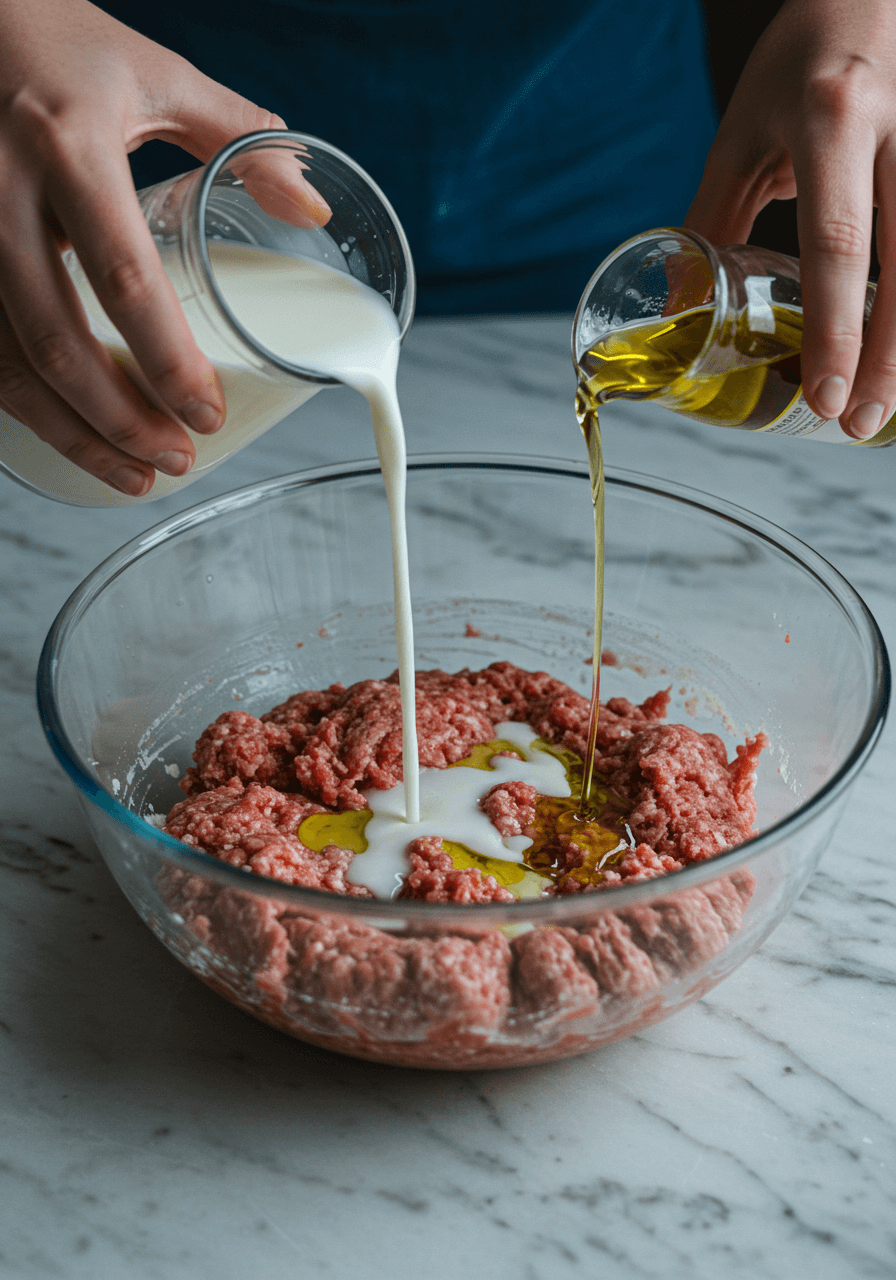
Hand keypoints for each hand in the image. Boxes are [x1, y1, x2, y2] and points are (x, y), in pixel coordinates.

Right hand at [0, 0, 328, 494]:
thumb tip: (312, 210)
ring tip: (134, 476)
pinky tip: (70, 437)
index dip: (168, 360)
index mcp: (68, 145)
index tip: (208, 414)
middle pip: (58, 341)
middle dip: (120, 420)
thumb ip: (242, 139)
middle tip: (176, 461)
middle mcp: (1, 191)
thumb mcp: (156, 75)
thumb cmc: (62, 43)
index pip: (123, 279)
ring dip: (71, 432)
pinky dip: (25, 406)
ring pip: (9, 361)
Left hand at [685, 0, 895, 440]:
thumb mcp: (742, 131)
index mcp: (834, 122)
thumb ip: (711, 219)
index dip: (834, 330)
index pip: (839, 245)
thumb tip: (677, 311)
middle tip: (855, 425)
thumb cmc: (801, 59)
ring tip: (880, 408)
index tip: (822, 397)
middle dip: (886, 361)